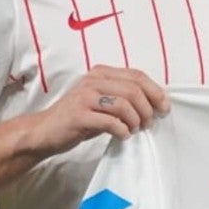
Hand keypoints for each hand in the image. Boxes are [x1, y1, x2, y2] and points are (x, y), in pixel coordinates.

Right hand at [26, 65, 170, 155]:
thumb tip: (154, 104)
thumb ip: (122, 97)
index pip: (137, 76)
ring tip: (133, 130)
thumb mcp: (101, 101)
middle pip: (133, 90)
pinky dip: (122, 130)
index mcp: (101, 73)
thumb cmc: (78, 118)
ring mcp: (85, 96)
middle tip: (148, 124)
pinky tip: (122, 135)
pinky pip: (110, 121)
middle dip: (147, 109)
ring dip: (135, 121)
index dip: (155, 91)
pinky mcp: (79, 115)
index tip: (164, 107)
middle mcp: (93, 80)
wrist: (44, 131)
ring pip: (124, 104)